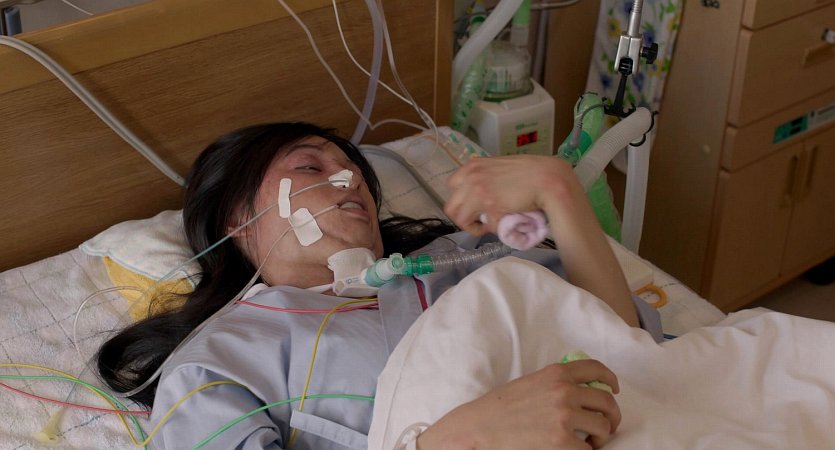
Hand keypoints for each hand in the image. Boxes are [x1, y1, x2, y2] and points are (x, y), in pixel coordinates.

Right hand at [417, 360, 621, 449]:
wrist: (481, 426)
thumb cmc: (502, 407)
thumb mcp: (531, 382)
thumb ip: (556, 382)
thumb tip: (581, 391)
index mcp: (556, 373)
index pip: (595, 369)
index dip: (610, 380)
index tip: (613, 389)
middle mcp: (564, 391)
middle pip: (606, 401)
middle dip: (612, 415)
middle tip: (606, 426)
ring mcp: (565, 416)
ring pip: (603, 426)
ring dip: (601, 436)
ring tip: (590, 442)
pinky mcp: (562, 440)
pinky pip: (589, 449)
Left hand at [444, 155, 578, 235]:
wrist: (548, 178)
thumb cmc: (530, 174)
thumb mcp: (500, 169)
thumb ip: (486, 180)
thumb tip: (481, 204)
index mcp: (472, 165)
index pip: (453, 187)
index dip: (462, 202)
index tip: (474, 209)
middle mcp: (471, 175)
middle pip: (451, 206)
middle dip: (464, 218)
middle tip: (479, 222)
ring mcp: (478, 189)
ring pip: (460, 218)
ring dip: (474, 226)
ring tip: (489, 226)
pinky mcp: (489, 203)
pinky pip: (483, 225)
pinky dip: (492, 228)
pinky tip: (504, 223)